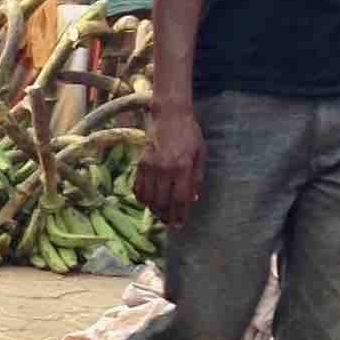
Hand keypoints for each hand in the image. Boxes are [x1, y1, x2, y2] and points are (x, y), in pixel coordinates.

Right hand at [138, 104, 204, 226]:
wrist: (169, 116)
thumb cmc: (189, 134)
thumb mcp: (200, 154)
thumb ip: (197, 177)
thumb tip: (193, 199)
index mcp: (183, 167)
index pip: (180, 198)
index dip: (180, 213)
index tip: (180, 223)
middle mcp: (165, 169)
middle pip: (163, 201)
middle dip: (166, 216)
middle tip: (169, 223)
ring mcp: (150, 167)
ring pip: (149, 198)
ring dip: (154, 210)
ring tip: (159, 214)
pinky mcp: (140, 164)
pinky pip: (138, 188)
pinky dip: (142, 198)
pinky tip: (148, 201)